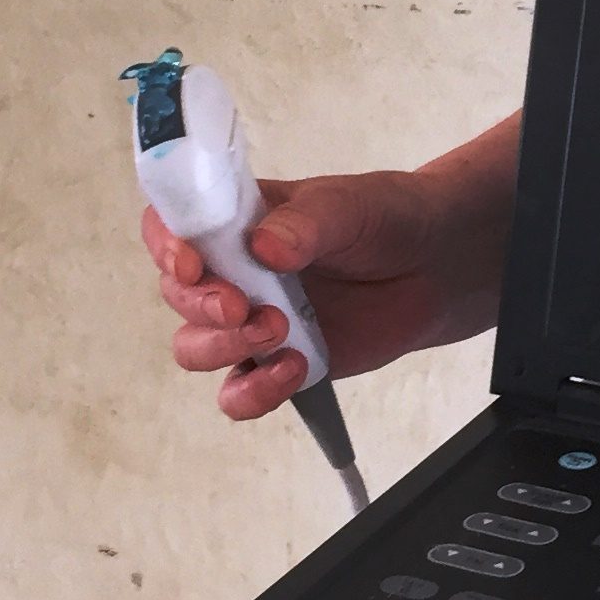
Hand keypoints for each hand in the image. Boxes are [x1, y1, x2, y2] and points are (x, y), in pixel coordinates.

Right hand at [144, 114, 519, 422]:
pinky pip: (238, 393)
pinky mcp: (277, 361)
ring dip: (223, 346)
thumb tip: (262, 245)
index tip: (190, 263)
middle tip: (245, 306)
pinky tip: (293, 368)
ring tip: (280, 331)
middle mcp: (232, 270)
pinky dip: (254, 391)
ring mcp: (251, 319)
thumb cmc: (384, 220)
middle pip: (177, 296)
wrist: (433, 267)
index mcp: (235, 218)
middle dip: (202, 305)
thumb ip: (305, 223)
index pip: (170, 226)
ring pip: (195, 347)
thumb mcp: (347, 206)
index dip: (165, 246)